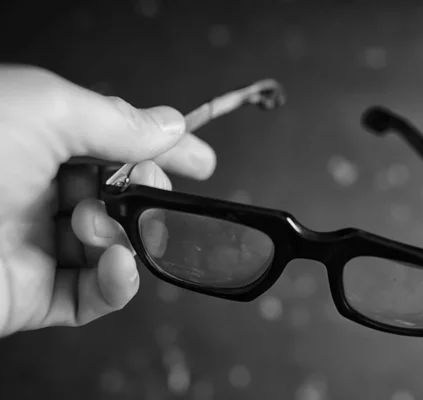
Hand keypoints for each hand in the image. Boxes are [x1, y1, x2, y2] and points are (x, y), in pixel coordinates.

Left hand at [0, 65, 215, 336]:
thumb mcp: (45, 110)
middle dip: (146, 194)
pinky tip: (118, 267)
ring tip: (96, 228)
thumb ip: (117, 120)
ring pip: (115, 245)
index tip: (203, 162)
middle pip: (123, 196)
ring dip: (125, 238)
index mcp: (37, 140)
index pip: (118, 143)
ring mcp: (36, 245)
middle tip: (147, 190)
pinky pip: (96, 295)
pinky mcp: (33, 295)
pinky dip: (119, 284)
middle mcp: (37, 191)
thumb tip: (173, 126)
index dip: (166, 151)